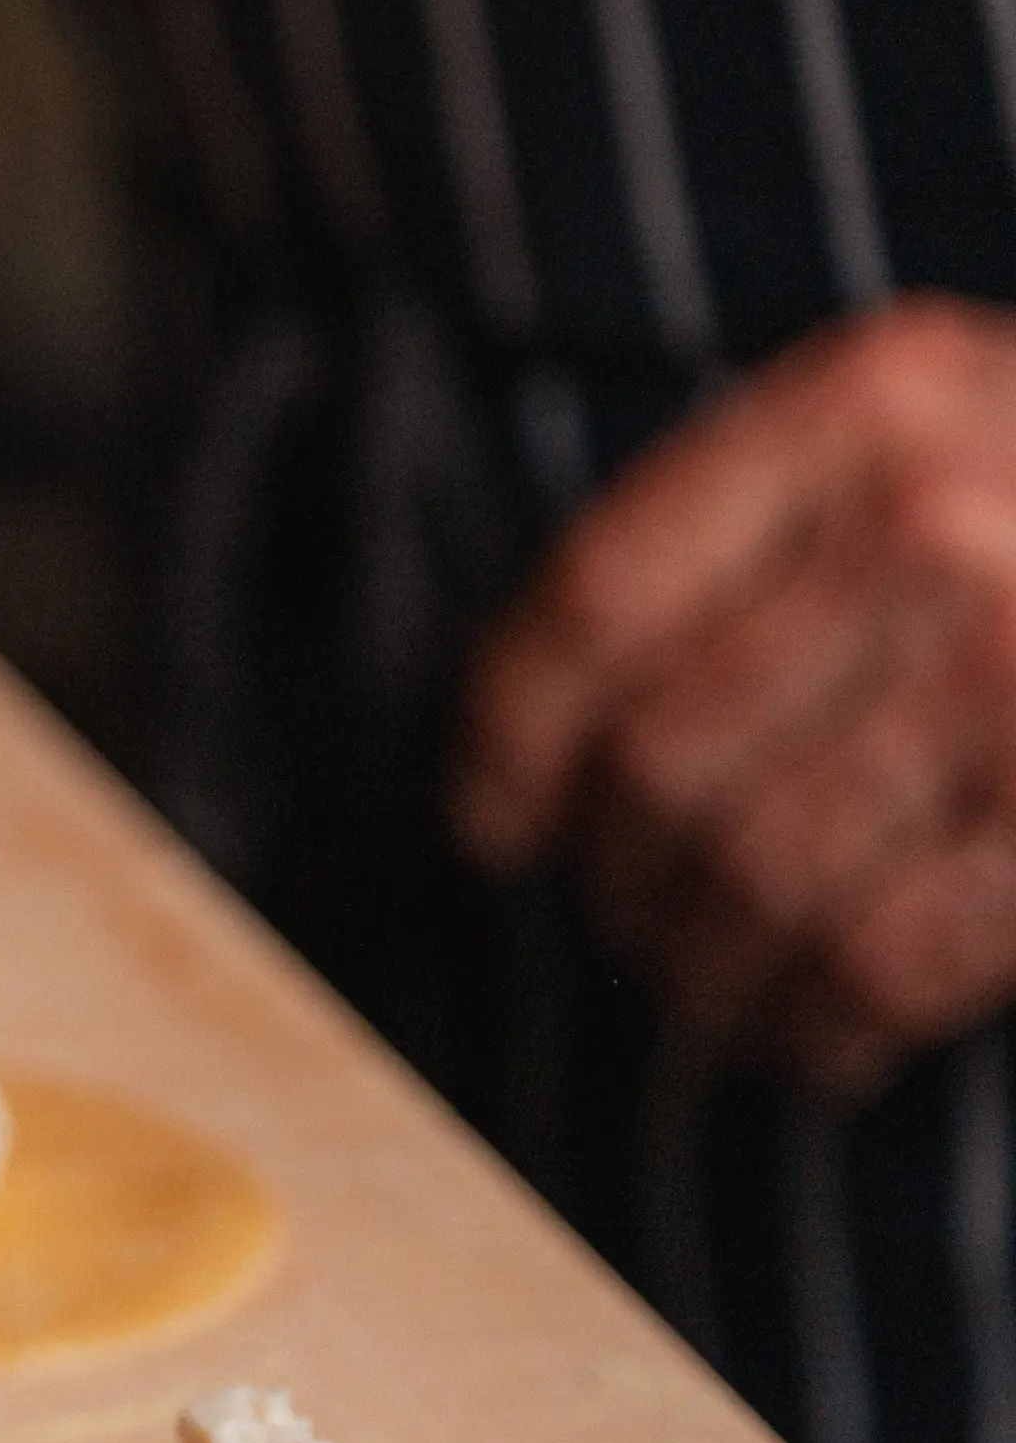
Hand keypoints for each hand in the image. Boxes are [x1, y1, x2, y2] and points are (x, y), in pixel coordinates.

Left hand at [460, 296, 1015, 1091]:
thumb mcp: (929, 450)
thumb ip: (753, 545)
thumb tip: (516, 768)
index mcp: (874, 402)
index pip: (602, 597)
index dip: (512, 734)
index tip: (496, 823)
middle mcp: (945, 517)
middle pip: (661, 758)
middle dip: (619, 878)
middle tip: (632, 925)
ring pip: (754, 876)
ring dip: (706, 973)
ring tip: (713, 998)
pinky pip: (882, 958)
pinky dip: (819, 1025)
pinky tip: (815, 1039)